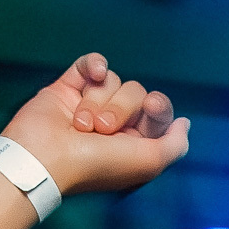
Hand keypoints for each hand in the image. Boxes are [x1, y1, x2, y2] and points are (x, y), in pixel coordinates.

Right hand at [1, 53, 188, 196]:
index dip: (158, 106)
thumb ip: (175, 145)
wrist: (45, 157)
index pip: (157, 112)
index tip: (151, 106)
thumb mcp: (149, 163)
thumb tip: (184, 123)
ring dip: (98, 102)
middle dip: (120, 109)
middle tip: (102, 130)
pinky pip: (90, 64)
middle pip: (136, 92)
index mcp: (135, 142)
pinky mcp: (69, 88)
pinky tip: (95, 73)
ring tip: (81, 125)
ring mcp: (91, 104)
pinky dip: (93, 64)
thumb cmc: (96, 165)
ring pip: (113, 81)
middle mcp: (115, 123)